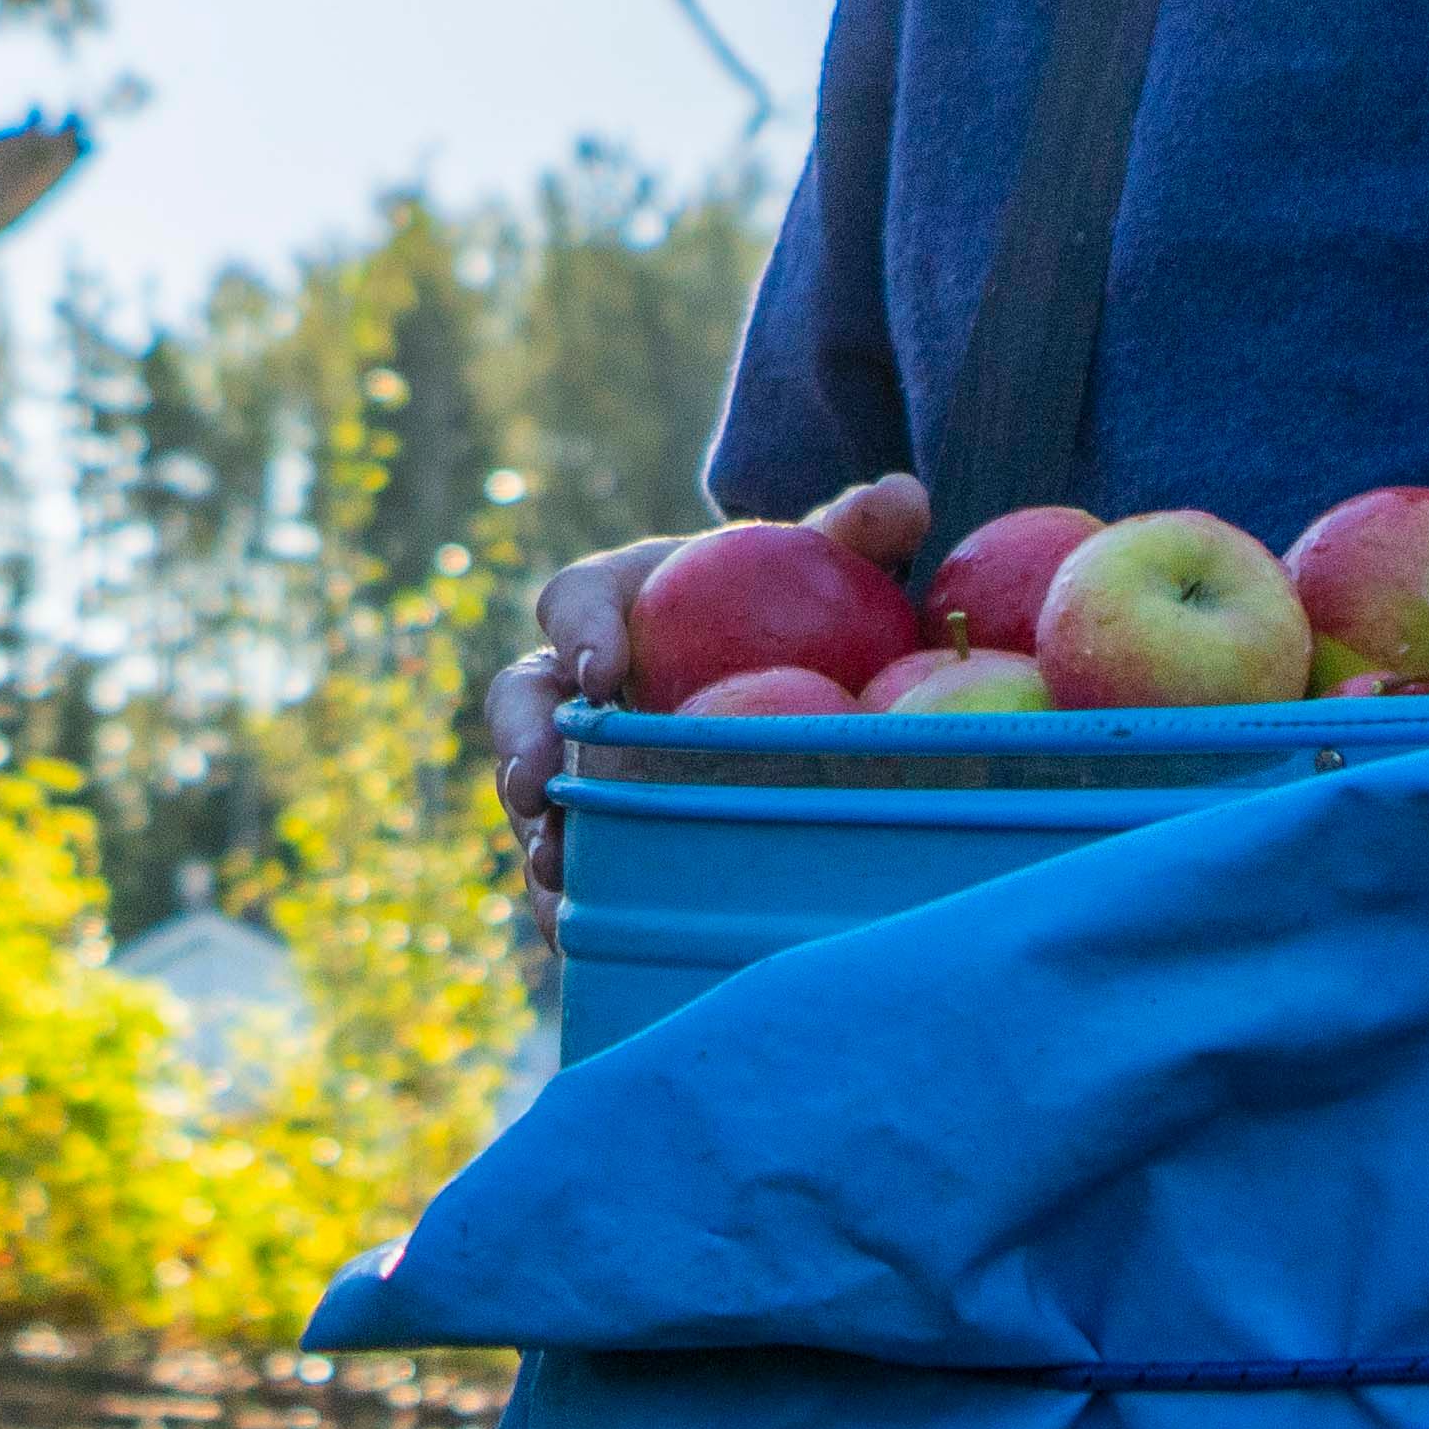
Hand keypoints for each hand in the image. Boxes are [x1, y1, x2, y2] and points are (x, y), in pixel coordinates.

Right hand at [484, 477, 925, 925]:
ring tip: (554, 877)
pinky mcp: (597, 821)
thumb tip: (907, 496)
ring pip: (532, 789)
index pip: (575, 599)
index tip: (602, 668)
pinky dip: (564, 896)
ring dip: (534, 831)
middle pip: (522, 700)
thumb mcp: (820, 564)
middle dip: (521, 743)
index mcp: (618, 602)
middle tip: (535, 785)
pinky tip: (577, 933)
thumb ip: (853, 531)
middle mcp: (578, 679)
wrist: (786, 673)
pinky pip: (567, 859)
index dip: (577, 628)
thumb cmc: (792, 602)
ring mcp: (578, 756)